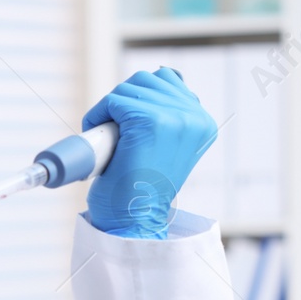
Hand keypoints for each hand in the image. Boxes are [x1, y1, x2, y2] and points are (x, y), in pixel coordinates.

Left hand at [81, 68, 216, 238]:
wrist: (135, 221)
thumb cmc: (143, 190)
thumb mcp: (166, 148)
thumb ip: (169, 116)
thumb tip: (159, 78)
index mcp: (202, 123)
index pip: (169, 81)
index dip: (141, 101)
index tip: (132, 131)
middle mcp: (194, 117)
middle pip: (147, 80)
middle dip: (124, 103)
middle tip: (117, 135)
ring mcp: (173, 117)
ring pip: (128, 89)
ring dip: (110, 110)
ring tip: (110, 139)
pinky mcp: (149, 120)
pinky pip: (113, 101)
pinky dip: (98, 115)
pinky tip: (100, 138)